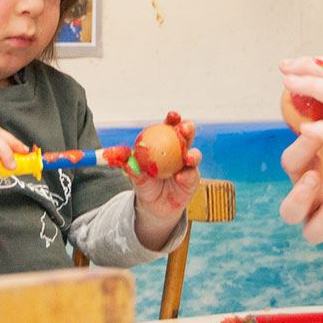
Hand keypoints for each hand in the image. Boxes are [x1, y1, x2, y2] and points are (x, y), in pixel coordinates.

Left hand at [130, 114, 201, 250]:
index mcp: (165, 143)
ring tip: (187, 158)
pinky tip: (180, 177)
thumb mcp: (137, 177)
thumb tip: (128, 163)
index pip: (170, 127)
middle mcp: (179, 151)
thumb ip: (134, 170)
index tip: (172, 116)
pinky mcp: (192, 180)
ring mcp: (187, 165)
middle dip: (188, 128)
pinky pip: (192, 175)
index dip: (173, 119)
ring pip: (195, 154)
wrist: (153, 206)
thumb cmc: (145, 185)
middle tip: (183, 129)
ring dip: (193, 154)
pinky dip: (186, 175)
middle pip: (187, 135)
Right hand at [279, 130, 322, 248]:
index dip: (298, 149)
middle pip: (288, 210)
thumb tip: (321, 77)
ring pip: (311, 232)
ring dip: (322, 218)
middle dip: (297, 197)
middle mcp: (314, 196)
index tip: (311, 131)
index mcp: (309, 169)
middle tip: (314, 178)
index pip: (292, 162)